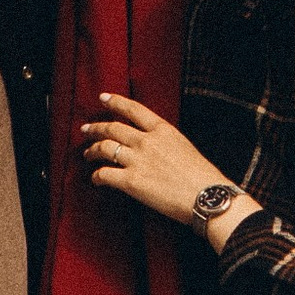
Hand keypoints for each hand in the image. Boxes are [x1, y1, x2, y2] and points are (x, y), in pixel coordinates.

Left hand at [81, 89, 237, 230]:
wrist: (207, 196)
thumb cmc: (202, 176)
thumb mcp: (184, 147)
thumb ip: (165, 142)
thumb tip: (153, 146)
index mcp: (162, 130)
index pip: (133, 109)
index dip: (115, 102)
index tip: (103, 98)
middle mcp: (147, 141)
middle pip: (112, 128)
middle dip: (96, 128)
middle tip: (86, 130)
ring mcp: (137, 160)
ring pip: (104, 148)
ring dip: (92, 150)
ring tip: (87, 154)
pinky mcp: (131, 181)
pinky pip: (104, 174)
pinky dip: (97, 176)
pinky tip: (96, 179)